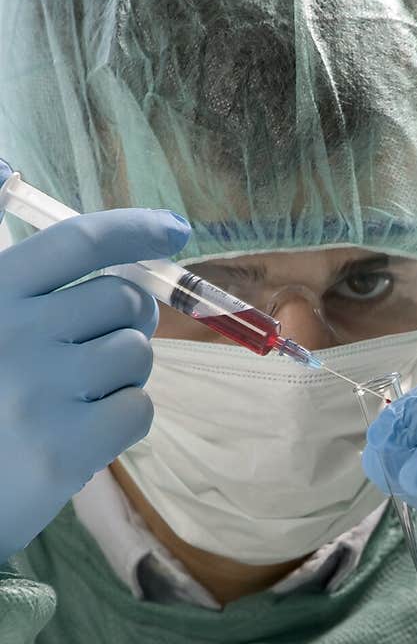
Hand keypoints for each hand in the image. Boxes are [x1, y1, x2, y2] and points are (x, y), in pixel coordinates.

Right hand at [0, 205, 188, 562]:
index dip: (136, 229)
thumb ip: (12, 275)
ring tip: (80, 395)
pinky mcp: (64, 449)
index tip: (174, 231)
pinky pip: (139, 408)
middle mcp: (14, 333)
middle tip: (107, 342)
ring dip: (123, 373)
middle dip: (132, 318)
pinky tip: (86, 430)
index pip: (79, 242)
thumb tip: (29, 194)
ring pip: (137, 353)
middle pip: (123, 298)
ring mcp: (40, 392)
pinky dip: (124, 418)